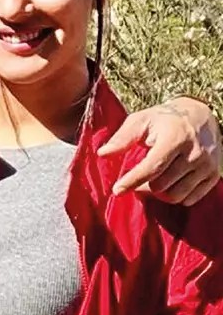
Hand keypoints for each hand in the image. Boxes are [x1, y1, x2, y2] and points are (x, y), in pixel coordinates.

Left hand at [98, 97, 220, 203]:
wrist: (201, 115)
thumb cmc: (164, 119)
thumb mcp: (141, 120)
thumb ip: (122, 138)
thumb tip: (102, 153)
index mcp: (175, 138)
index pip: (152, 167)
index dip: (132, 181)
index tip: (116, 191)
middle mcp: (195, 153)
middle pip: (161, 185)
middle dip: (144, 185)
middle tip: (137, 177)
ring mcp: (207, 166)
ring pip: (175, 196)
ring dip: (159, 193)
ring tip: (152, 179)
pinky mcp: (214, 175)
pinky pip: (190, 199)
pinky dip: (176, 196)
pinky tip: (169, 183)